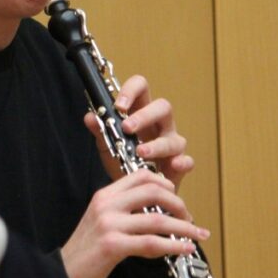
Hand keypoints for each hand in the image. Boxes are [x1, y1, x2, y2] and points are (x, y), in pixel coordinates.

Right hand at [59, 168, 209, 277]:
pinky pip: (151, 243)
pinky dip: (173, 246)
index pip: (140, 176)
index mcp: (104, 196)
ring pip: (158, 219)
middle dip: (179, 204)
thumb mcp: (100, 222)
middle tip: (190, 217)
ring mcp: (108, 224)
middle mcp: (106, 205)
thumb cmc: (85, 251)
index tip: (177, 196)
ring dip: (184, 227)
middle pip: (153, 191)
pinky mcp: (112, 245)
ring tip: (197, 235)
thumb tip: (156, 213)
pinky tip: (184, 249)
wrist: (63, 273)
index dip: (165, 183)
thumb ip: (123, 212)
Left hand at [84, 74, 194, 190]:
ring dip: (157, 144)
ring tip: (140, 152)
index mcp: (141, 113)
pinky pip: (187, 161)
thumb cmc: (122, 160)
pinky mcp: (179, 165)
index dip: (132, 91)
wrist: (131, 188)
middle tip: (127, 127)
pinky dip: (182, 162)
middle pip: (163, 107)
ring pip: (174, 137)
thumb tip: (89, 117)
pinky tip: (173, 164)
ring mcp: (172, 144)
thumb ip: (99, 130)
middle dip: (145, 116)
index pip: (142, 89)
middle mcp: (160, 125)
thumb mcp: (106, 145)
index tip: (118, 106)